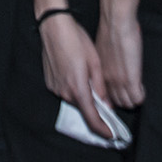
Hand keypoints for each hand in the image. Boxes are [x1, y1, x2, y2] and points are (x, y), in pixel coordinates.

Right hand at [40, 13, 110, 136]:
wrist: (54, 27)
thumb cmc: (76, 41)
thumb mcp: (95, 63)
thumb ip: (100, 88)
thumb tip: (107, 105)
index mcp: (78, 89)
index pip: (92, 119)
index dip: (103, 130)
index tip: (111, 135)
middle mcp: (65, 93)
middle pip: (83, 108)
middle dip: (95, 109)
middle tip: (106, 103)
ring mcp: (55, 88)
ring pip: (74, 99)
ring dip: (84, 96)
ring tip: (90, 79)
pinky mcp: (50, 82)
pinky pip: (65, 91)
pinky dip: (74, 88)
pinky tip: (78, 74)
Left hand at [96, 10, 145, 108]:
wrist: (116, 22)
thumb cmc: (110, 30)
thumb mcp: (101, 52)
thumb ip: (105, 64)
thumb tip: (112, 69)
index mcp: (99, 74)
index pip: (105, 96)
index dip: (115, 95)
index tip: (121, 91)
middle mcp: (107, 80)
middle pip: (117, 102)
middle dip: (126, 99)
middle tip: (132, 91)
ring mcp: (119, 81)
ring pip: (128, 103)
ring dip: (134, 98)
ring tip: (138, 89)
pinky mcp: (131, 79)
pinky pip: (138, 98)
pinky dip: (141, 95)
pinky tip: (142, 87)